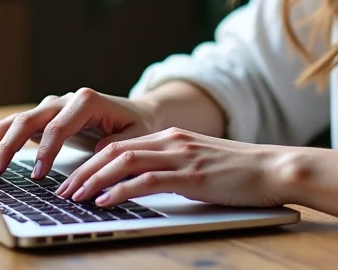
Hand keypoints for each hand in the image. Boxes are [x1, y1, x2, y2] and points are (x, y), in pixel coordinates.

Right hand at [0, 88, 160, 178]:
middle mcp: (63, 100)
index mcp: (85, 101)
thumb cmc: (137, 126)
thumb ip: (114, 148)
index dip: (45, 151)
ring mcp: (49, 108)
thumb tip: (92, 161)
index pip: (57, 126)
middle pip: (28, 120)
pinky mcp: (42, 119)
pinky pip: (14, 128)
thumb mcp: (135, 137)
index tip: (37, 175)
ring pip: (14, 121)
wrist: (138, 113)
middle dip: (8, 146)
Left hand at [54, 127, 290, 208]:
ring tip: (74, 197)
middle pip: (114, 151)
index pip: (119, 145)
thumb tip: (142, 185)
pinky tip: (104, 201)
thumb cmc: (239, 173)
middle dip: (83, 171)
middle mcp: (171, 141)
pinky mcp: (190, 175)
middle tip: (63, 191)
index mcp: (171, 137)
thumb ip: (172, 168)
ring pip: (123, 162)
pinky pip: (147, 180)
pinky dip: (120, 190)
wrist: (274, 169)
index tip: (72, 179)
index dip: (91, 162)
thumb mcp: (199, 164)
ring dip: (94, 180)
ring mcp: (181, 156)